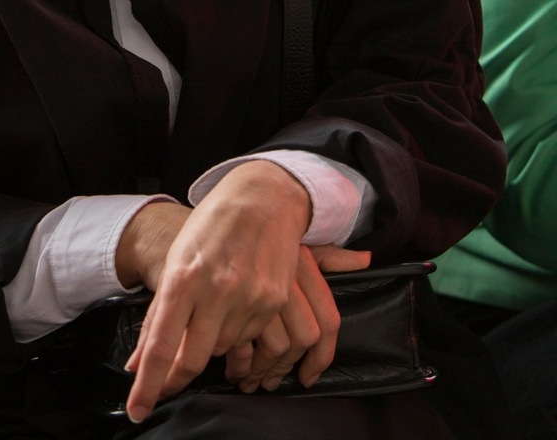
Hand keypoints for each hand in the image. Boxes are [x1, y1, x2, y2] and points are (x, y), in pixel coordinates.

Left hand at [121, 160, 312, 422]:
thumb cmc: (211, 225)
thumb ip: (158, 313)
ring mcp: (247, 296)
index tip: (138, 410)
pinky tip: (234, 311)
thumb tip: (137, 363)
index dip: (148, 384)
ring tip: (210, 318)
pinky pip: (252, 339)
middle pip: (193, 359)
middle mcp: (215, 288)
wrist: (261, 196)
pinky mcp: (272, 300)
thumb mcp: (176, 259)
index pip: (160, 344)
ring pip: (223, 351)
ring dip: (212, 347)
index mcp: (183, 276)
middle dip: (178, 376)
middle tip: (169, 379)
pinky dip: (239, 335)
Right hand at [224, 243, 371, 392]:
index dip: (321, 358)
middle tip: (271, 381)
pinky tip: (233, 366)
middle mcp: (288, 280)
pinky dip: (238, 361)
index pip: (328, 322)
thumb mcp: (297, 238)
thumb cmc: (261, 228)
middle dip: (284, 368)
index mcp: (306, 267)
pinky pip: (241, 342)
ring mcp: (260, 290)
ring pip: (272, 346)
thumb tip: (366, 259)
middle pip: (301, 339)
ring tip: (248, 379)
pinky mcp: (231, 299)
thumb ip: (331, 256)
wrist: (226, 210)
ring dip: (259, 370)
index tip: (308, 377)